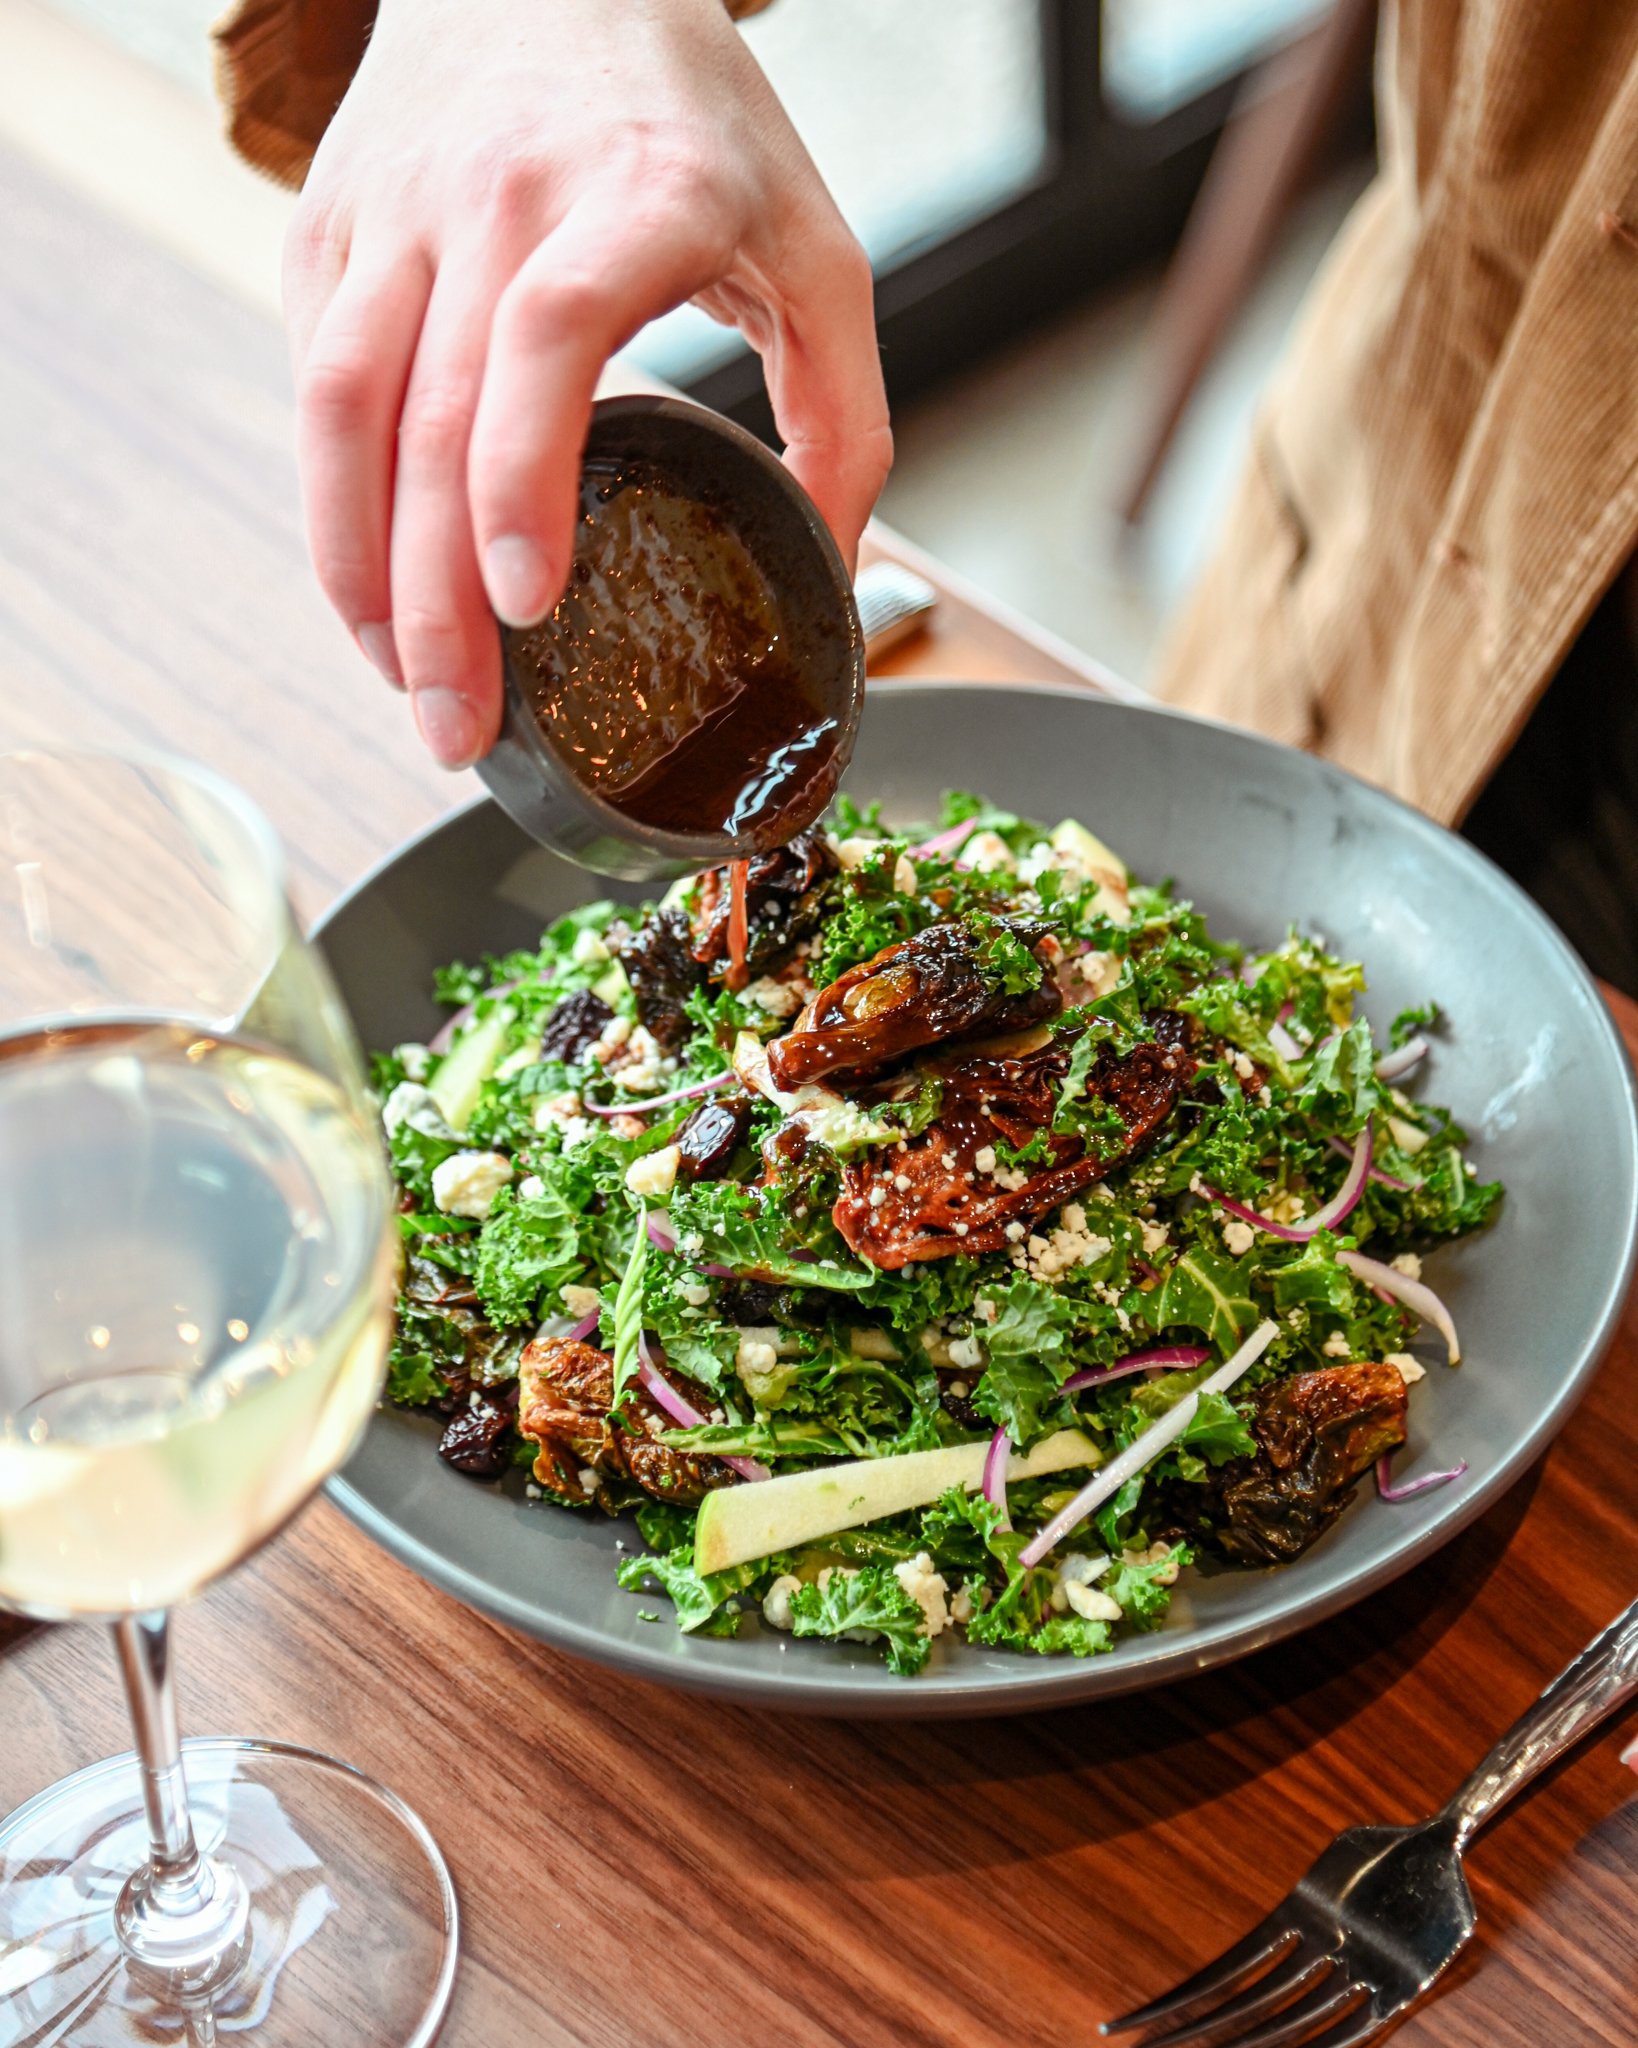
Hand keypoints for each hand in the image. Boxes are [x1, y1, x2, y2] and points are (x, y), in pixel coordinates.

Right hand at [284, 0, 891, 767]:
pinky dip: (336, 507)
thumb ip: (846, 417)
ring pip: (341, 411)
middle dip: (433, 602)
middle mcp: (495, 198)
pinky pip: (316, 387)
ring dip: (358, 571)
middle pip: (429, 415)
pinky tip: (374, 595)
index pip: (547, 333)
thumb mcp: (816, 245)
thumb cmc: (691, 119)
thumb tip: (833, 574)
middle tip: (460, 732)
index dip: (519, 473)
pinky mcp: (332, 233)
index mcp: (635, 194)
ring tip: (405, 687)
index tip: (526, 600)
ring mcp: (396, 213)